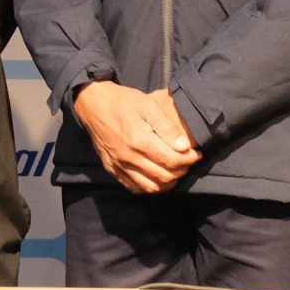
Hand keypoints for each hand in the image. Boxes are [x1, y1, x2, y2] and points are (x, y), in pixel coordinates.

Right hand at [74, 80, 199, 193]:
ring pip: (151, 187)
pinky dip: (150, 187)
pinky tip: (157, 177)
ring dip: (168, 183)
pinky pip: (135, 188)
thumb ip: (167, 126)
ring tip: (175, 171)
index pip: (172, 160)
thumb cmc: (123, 102)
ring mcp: (119, 165)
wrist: (93, 104)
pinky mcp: (112, 169)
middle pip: (164, 176)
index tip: (196, 153)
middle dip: (182, 171)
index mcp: (139, 140)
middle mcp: (128, 157)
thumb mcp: (147, 104)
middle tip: (187, 161)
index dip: (189, 159)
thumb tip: (184, 146)